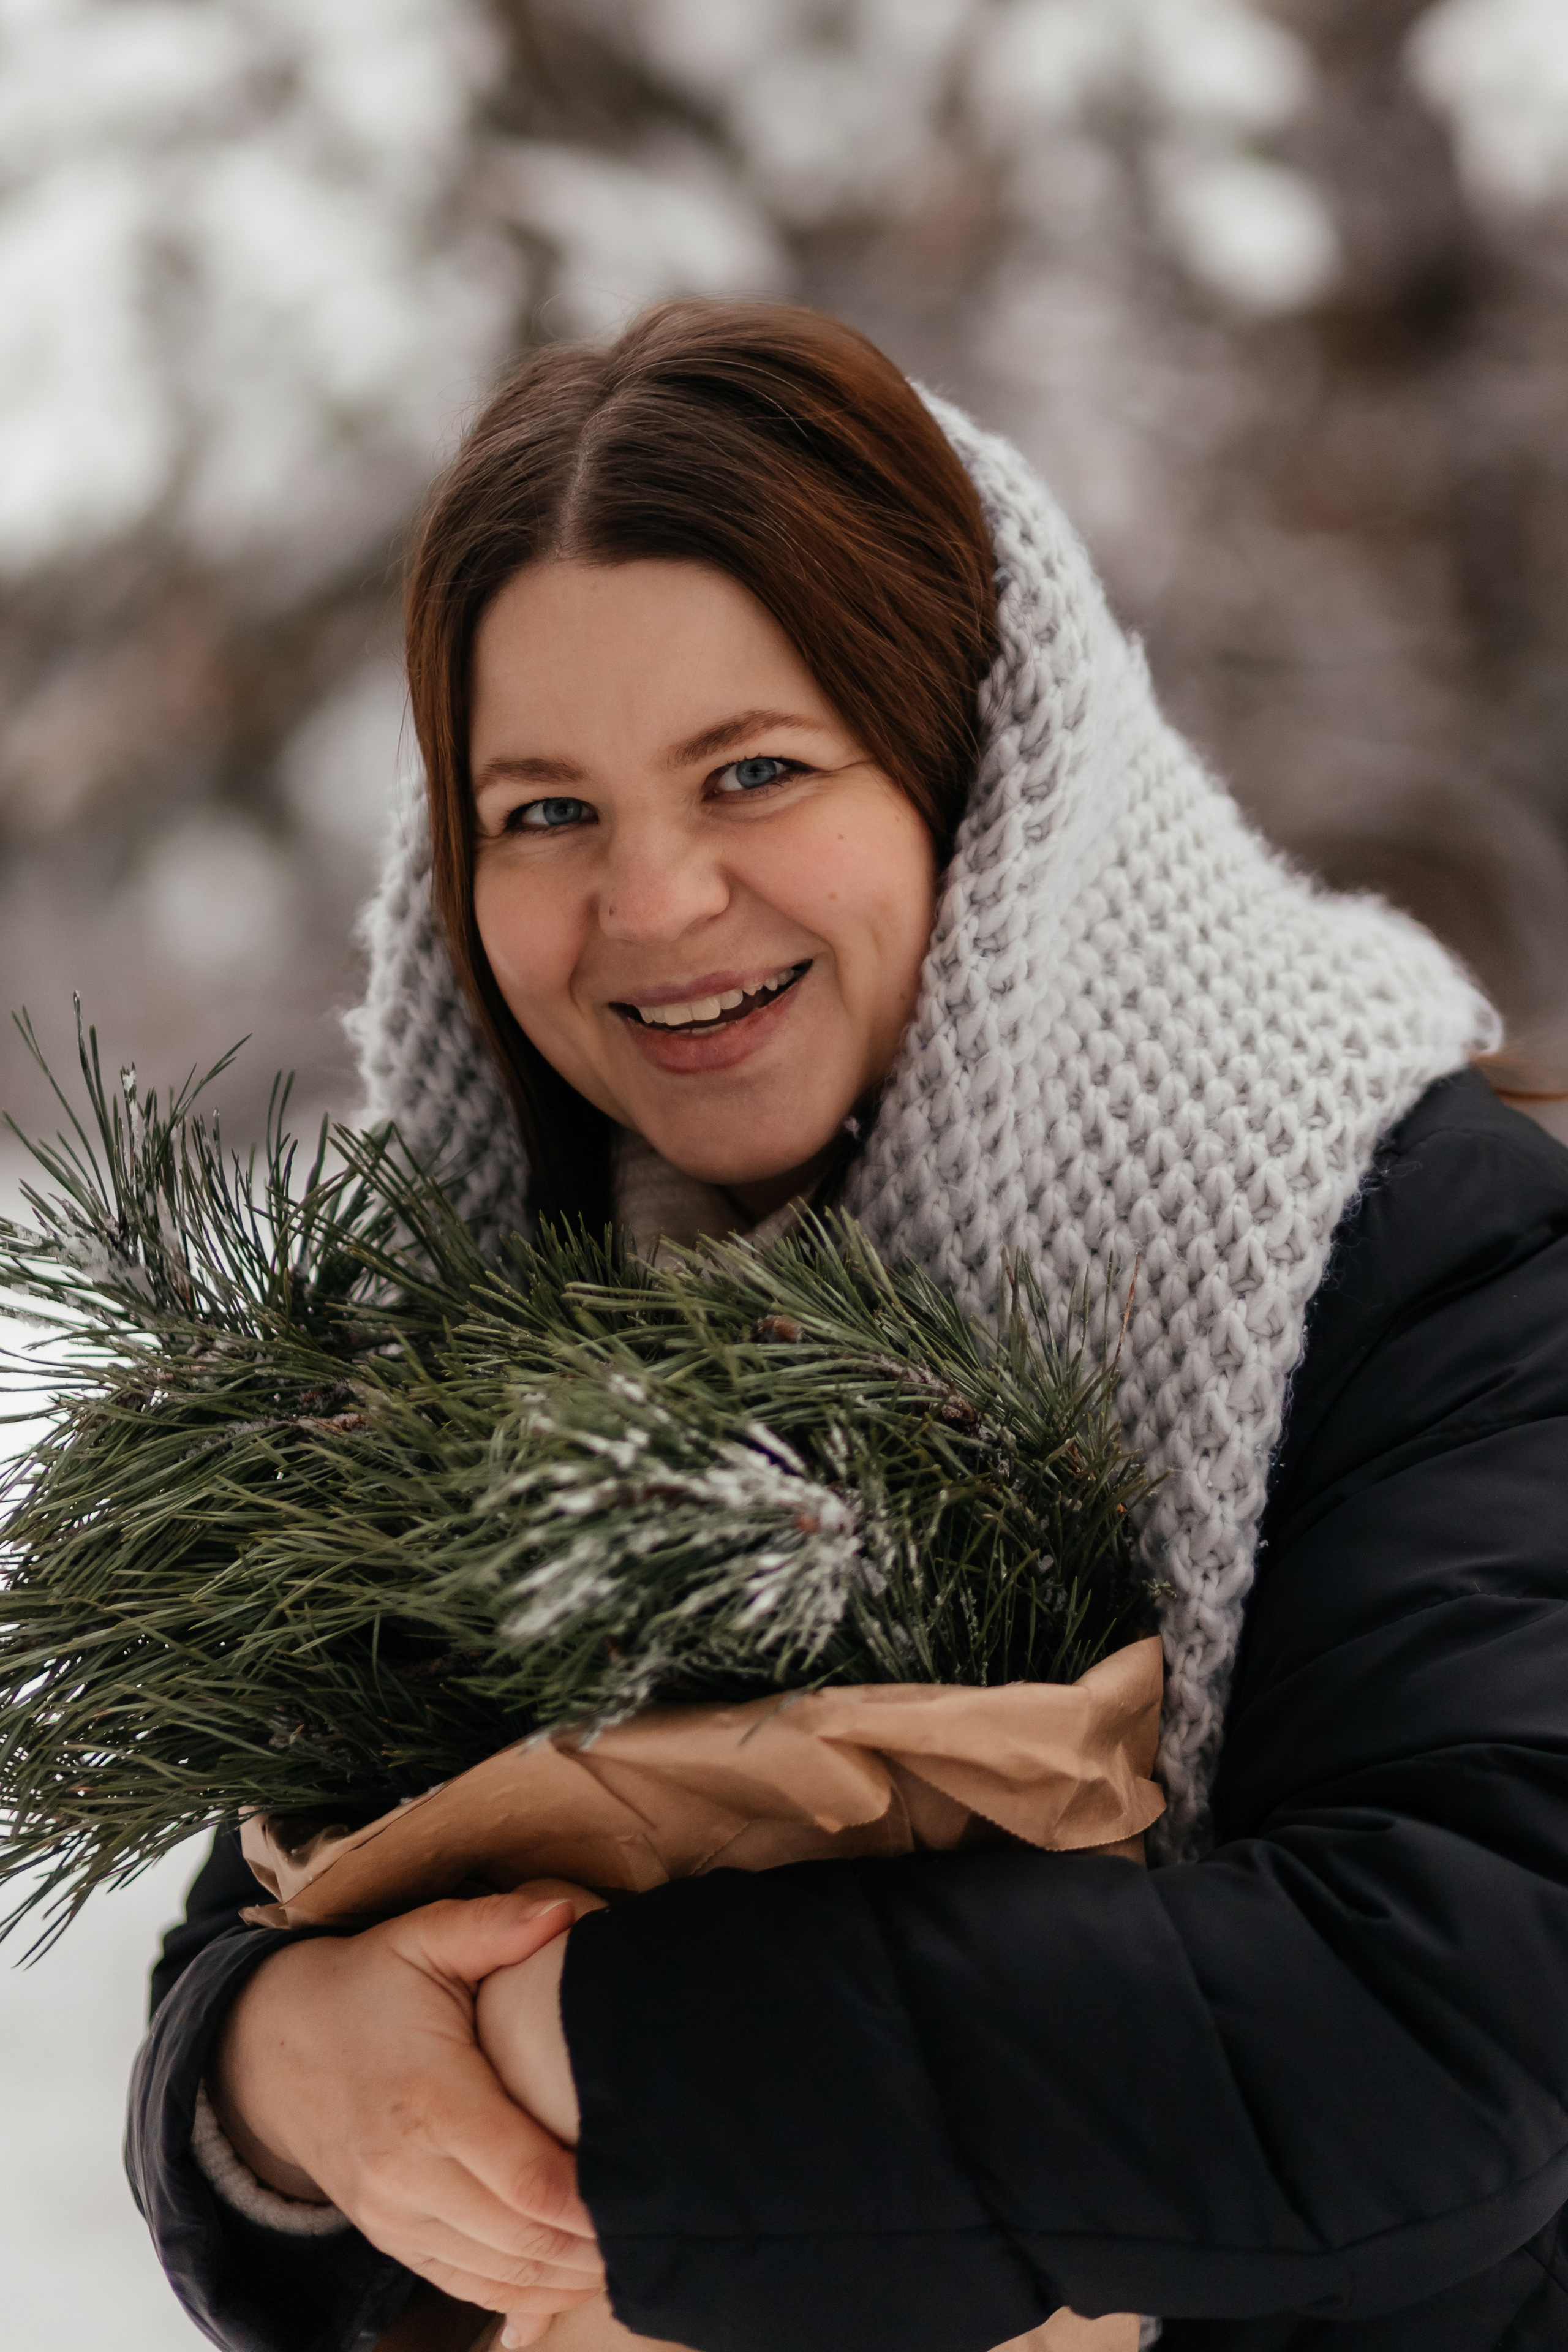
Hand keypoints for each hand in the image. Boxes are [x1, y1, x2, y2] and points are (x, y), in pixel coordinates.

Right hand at [210, 1885, 606, 2344]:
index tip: (646, 2189)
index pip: (528, 2178)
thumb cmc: (367, 1986)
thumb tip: (566, 1914)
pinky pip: (465, 2285)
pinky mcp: (390, 2237)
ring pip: (498, 2275)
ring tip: (628, 2252)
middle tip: (658, 2224)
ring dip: (567, 2276)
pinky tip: (571, 2278)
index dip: (592, 2200)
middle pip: (521, 2238)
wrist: (273, 2049)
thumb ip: (495, 1924)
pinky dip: (523, 2295)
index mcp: (430, 2100)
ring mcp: (394, 2215)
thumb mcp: (423, 1937)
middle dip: (594, 2244)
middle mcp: (407, 2172)